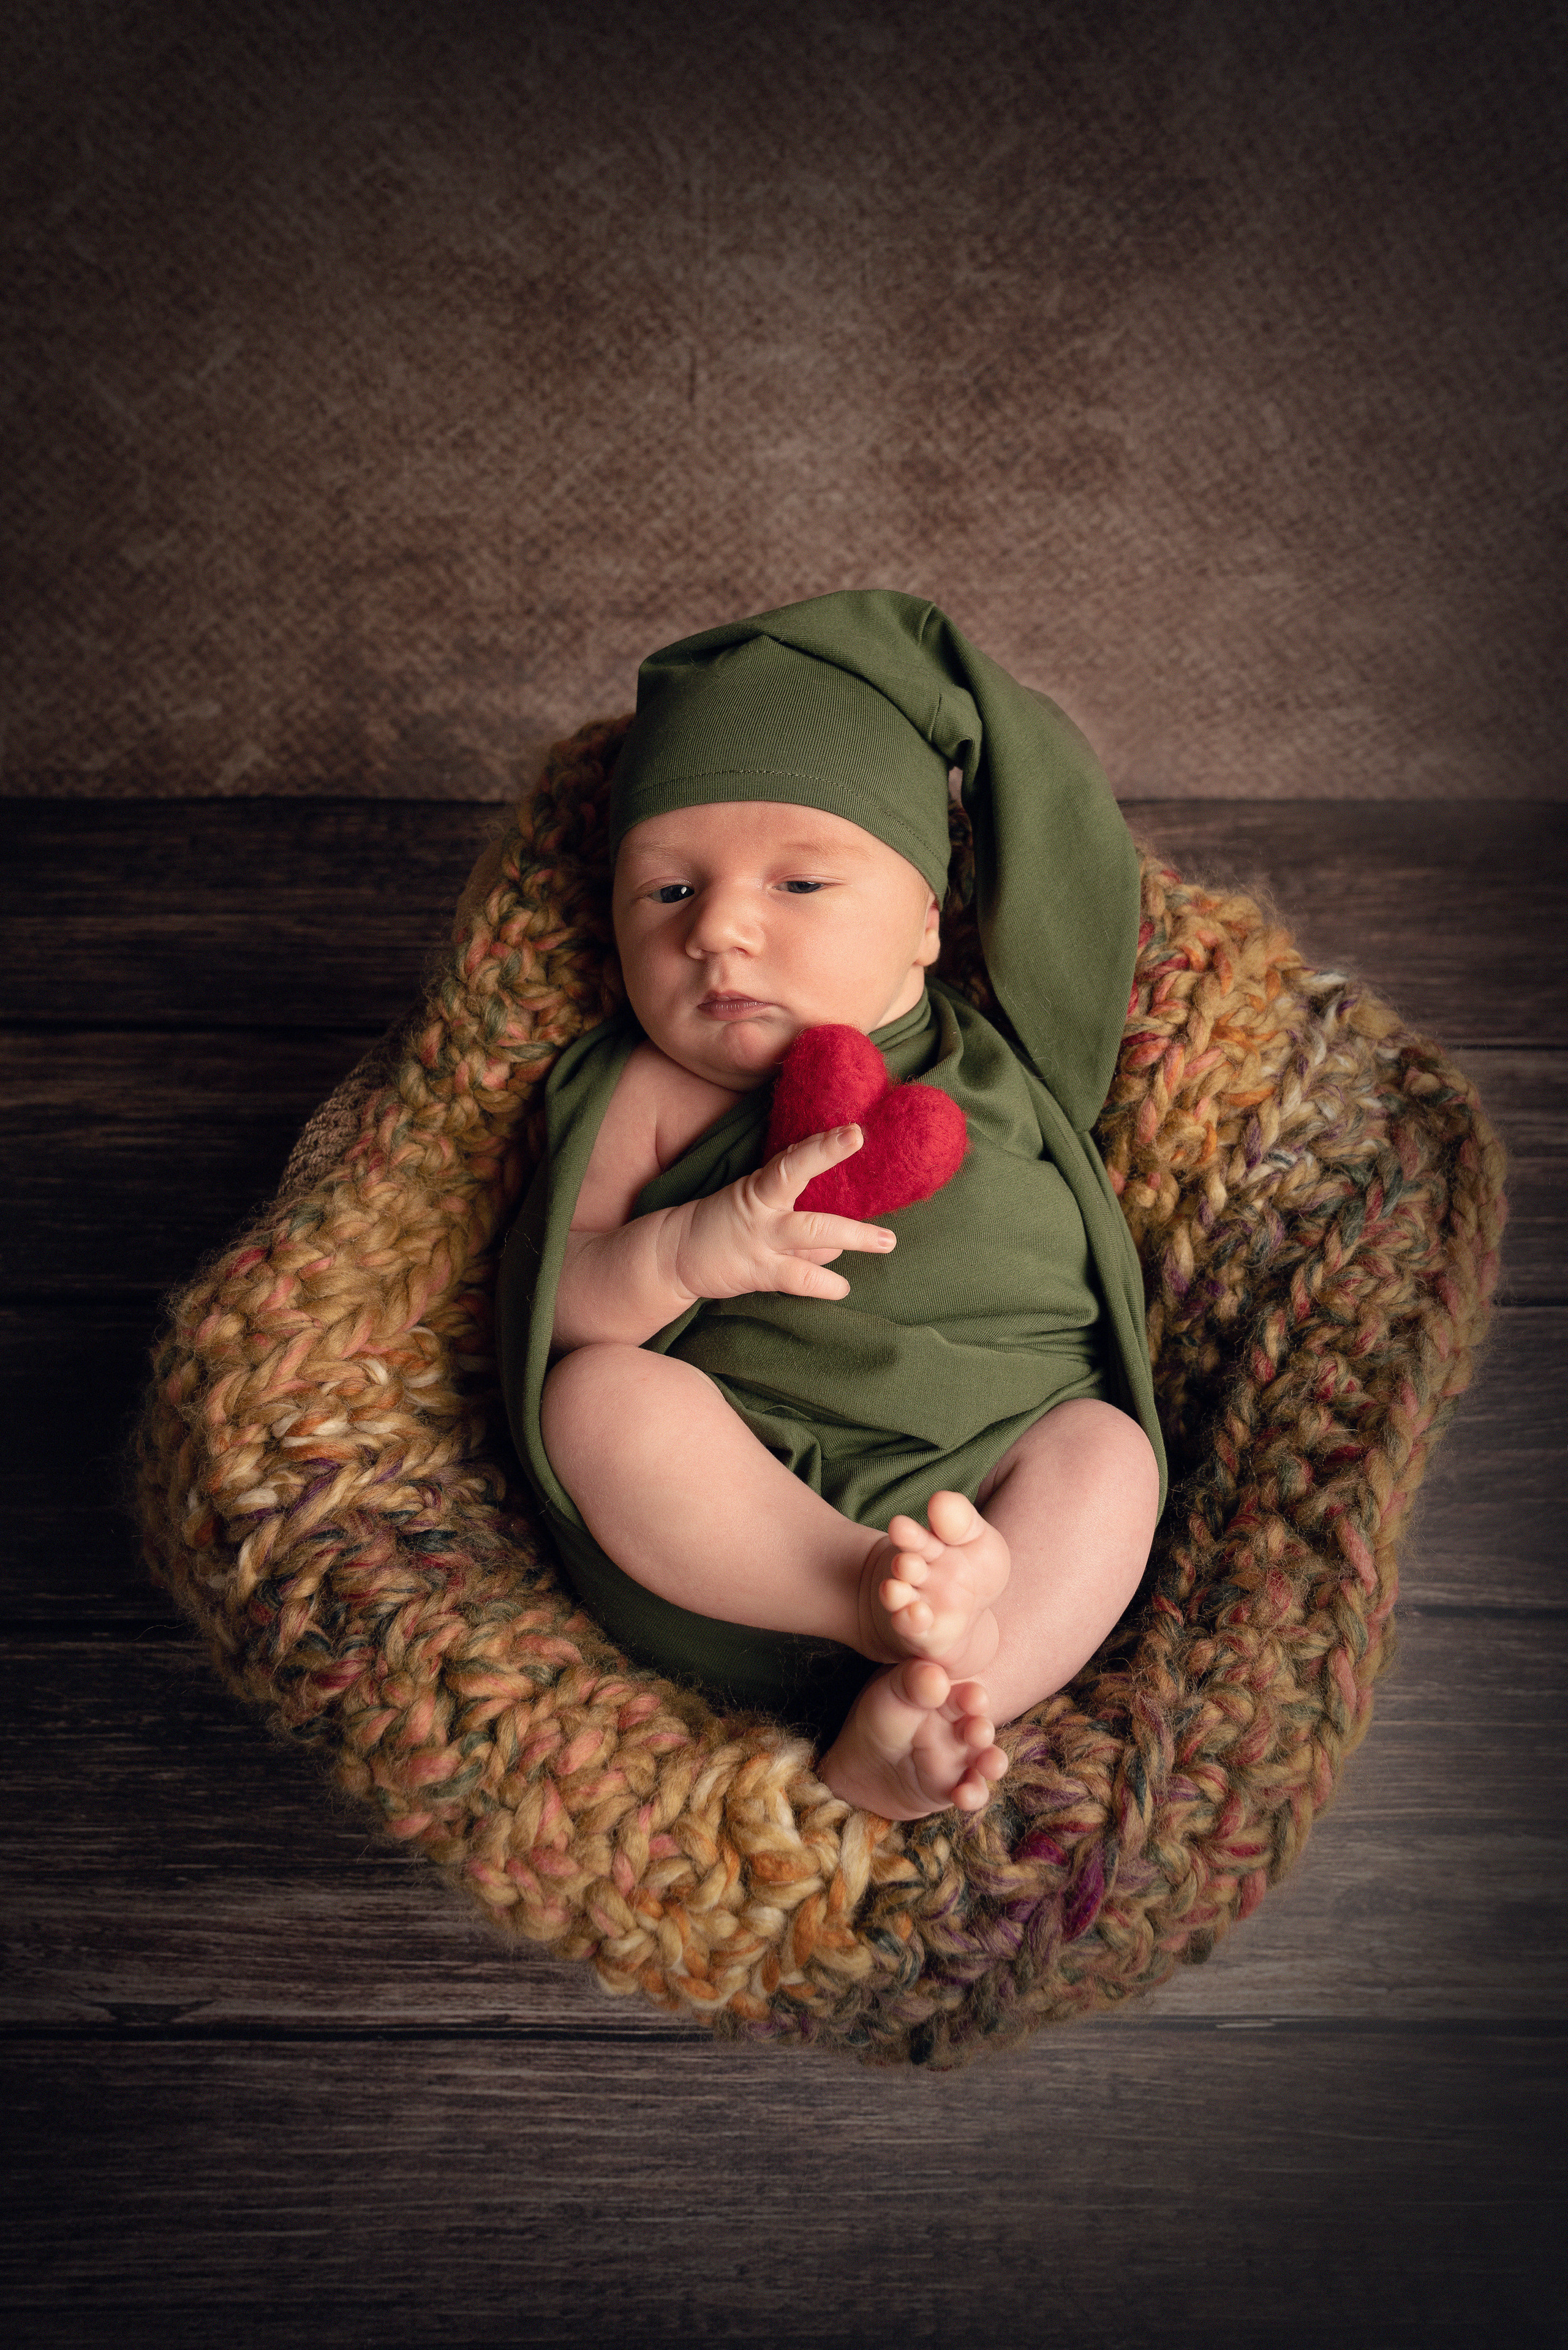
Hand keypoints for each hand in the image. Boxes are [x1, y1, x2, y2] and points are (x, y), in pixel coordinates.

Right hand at [668, 1125, 896, 1303]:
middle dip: (828, 1154)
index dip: (821, 1143)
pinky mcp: (756, 1270)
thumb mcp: (756, 1212)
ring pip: (810, 1232)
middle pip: (795, 1174)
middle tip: (860, 1137)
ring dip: (853, 1236)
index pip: (792, 1157)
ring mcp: (759, 1239)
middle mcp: (760, 1207)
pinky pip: (798, 1279)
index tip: (854, 1130)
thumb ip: (798, 1225)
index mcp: (760, 1187)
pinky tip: (843, 1288)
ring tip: (887, 1241)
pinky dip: (824, 1284)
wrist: (673, 1255)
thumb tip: (840, 1245)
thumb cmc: (722, 1228)